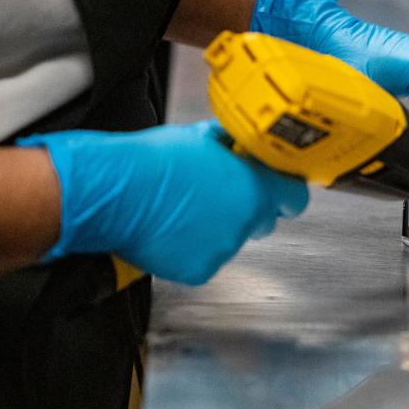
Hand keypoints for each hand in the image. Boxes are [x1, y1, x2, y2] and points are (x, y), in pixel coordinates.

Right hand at [17, 120, 308, 284]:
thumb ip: (229, 148)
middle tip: (216, 197)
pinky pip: (204, 260)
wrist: (114, 192)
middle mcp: (247, 222)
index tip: (277, 190)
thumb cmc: (152, 162)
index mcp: (255, 188)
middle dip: (247, 210)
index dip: (284, 193)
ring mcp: (225, 249)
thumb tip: (235, 145)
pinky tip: (169, 232)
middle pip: (263, 221)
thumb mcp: (200, 138)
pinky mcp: (200, 270)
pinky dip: (190, 250)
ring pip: (230, 240)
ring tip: (181, 212)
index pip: (295, 198)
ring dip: (214, 229)